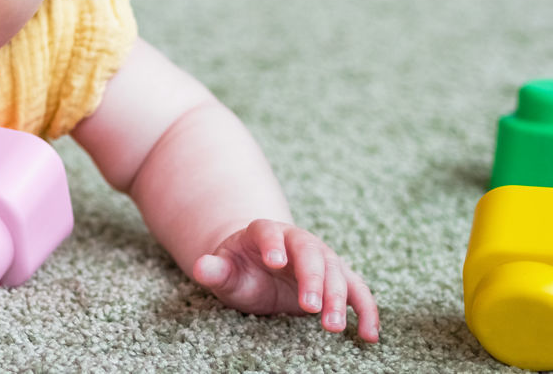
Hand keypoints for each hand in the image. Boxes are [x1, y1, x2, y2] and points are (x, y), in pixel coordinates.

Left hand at [192, 219, 378, 341]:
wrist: (260, 268)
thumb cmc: (239, 270)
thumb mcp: (225, 272)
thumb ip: (215, 270)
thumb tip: (200, 266)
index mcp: (265, 233)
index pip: (270, 233)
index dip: (273, 245)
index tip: (275, 262)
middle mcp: (297, 241)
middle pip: (311, 254)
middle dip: (313, 279)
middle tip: (311, 307)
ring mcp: (322, 258)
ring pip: (337, 273)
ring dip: (339, 299)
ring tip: (332, 328)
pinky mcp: (338, 279)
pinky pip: (358, 292)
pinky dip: (366, 311)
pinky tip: (368, 335)